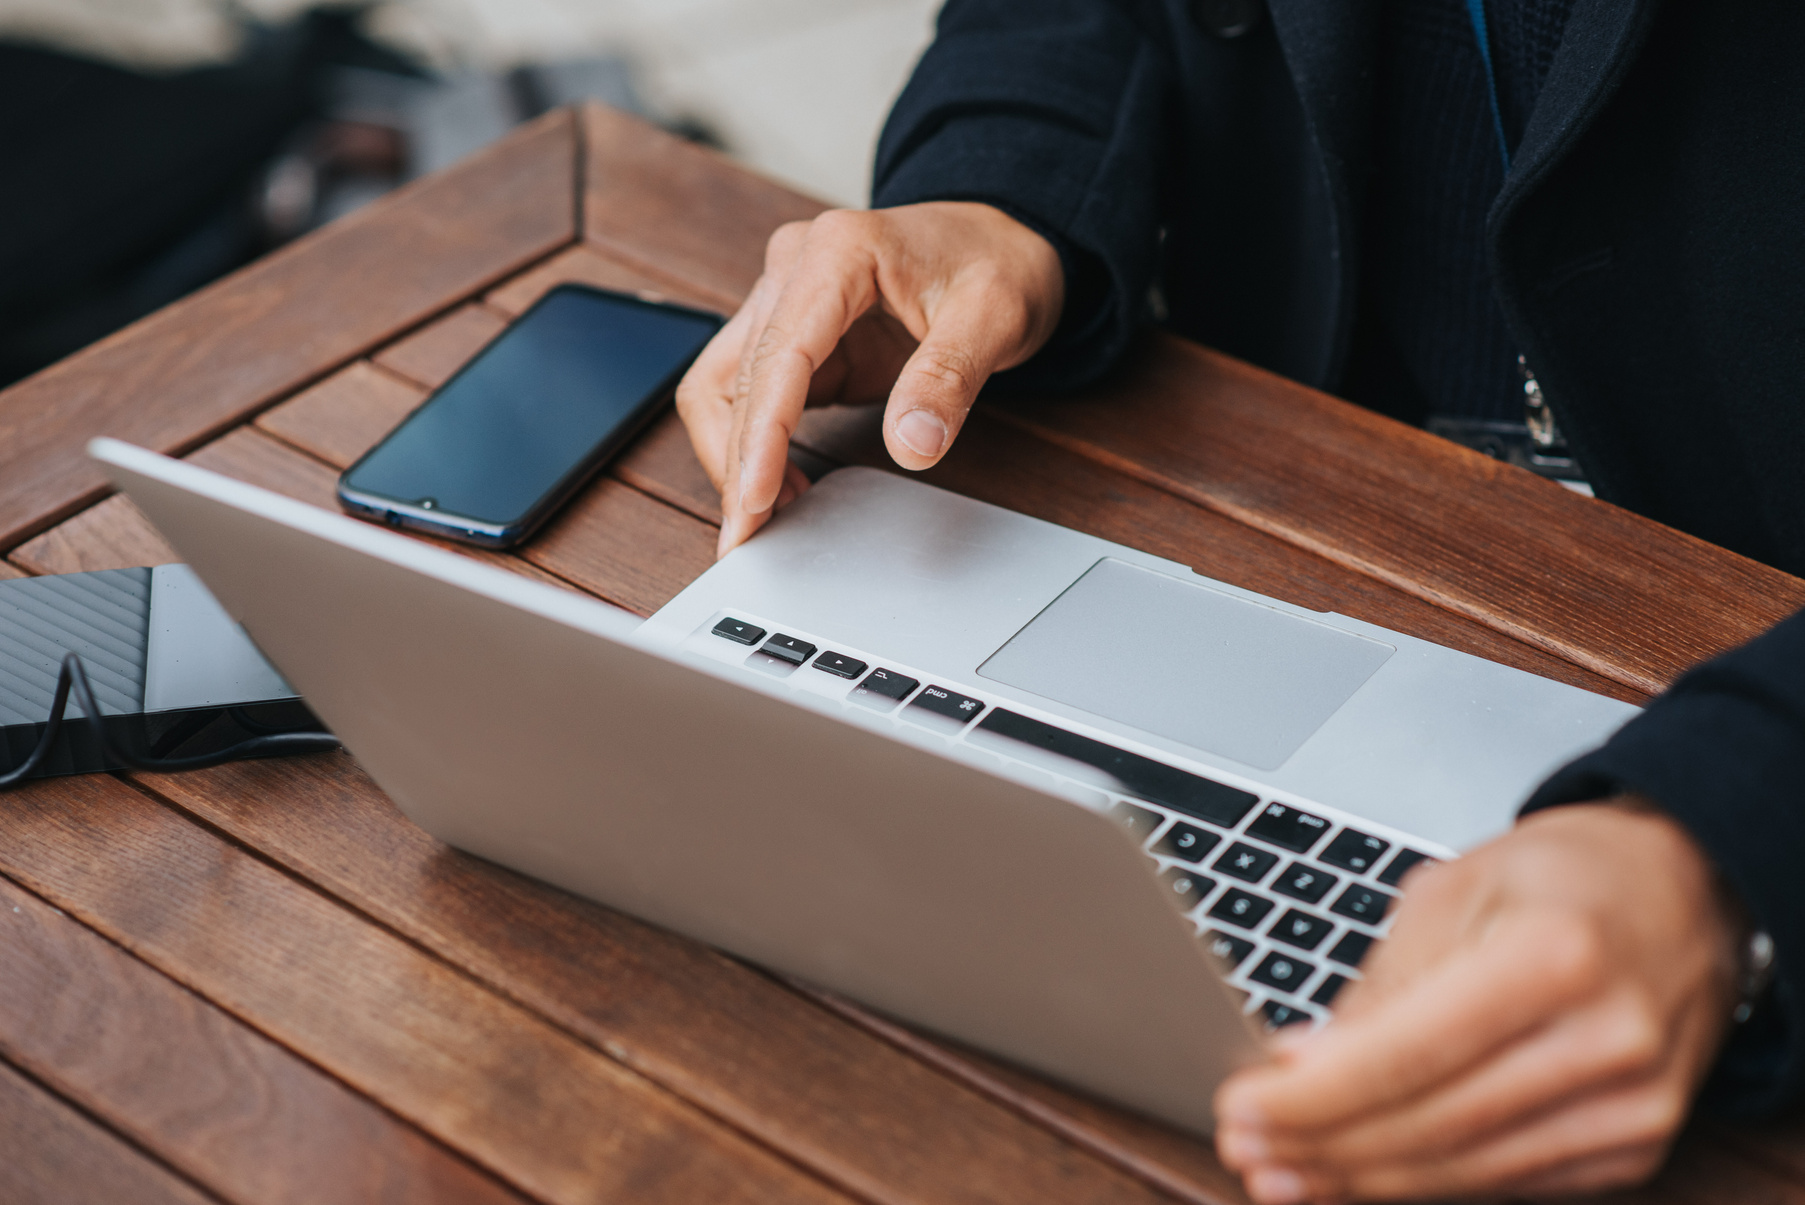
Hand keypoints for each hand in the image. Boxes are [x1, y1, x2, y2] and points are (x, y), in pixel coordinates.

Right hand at [674, 201, 1064, 556]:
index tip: (755, 497)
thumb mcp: (994, 315)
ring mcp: (786, 302)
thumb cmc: (997, 264)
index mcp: (837, 251)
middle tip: (750, 537)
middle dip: (736, 462)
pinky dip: (757, 447)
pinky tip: (783, 490)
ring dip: (733, 456)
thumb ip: (949, 378)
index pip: (779, 353)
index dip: (760, 434)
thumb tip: (911, 445)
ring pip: (724, 388)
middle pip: (734, 377)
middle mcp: (795, 269)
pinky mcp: (795, 339)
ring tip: (765, 519)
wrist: (1002, 241)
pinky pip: (753, 398)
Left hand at [1215, 799, 1743, 1201]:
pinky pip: (1507, 1181)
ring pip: (1464, 1168)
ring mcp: (1630, 1106)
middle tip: (1245, 1148)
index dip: (1313, 1097)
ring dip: (1360, 1177)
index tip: (1240, 1107)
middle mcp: (1606, 1040)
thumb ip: (1380, 986)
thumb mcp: (1453, 889)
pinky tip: (1362, 1171)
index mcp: (1556, 956)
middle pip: (1431, 1124)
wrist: (1686, 892)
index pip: (1407, 1056)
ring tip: (1284, 1171)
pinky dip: (1426, 1181)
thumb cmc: (1566, 875)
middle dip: (1321, 1145)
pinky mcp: (1633, 1145)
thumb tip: (1300, 1066)